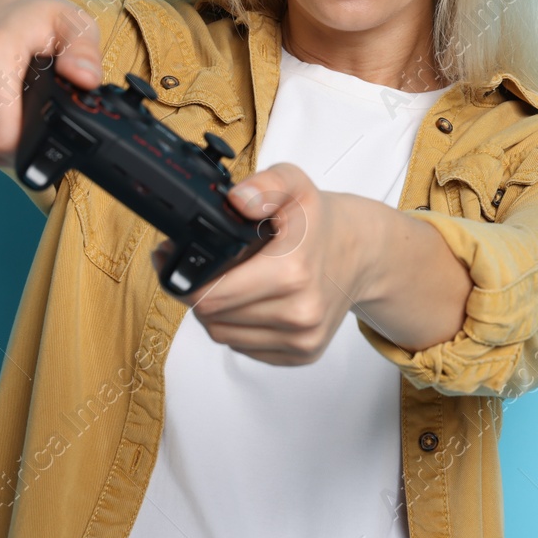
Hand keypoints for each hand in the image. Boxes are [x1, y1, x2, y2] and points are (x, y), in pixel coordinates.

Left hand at [152, 163, 377, 365]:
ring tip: (231, 281)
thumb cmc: (321, 222)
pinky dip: (238, 327)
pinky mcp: (303, 353)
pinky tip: (250, 301)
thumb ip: (265, 183)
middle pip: (213, 318)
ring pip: (225, 335)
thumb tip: (238, 200)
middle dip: (200, 292)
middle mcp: (300, 313)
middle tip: (206, 267)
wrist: (362, 253)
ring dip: (217, 312)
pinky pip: (246, 347)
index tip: (175, 260)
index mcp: (293, 272)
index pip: (211, 296)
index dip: (184, 278)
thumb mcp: (295, 184)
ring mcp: (303, 338)